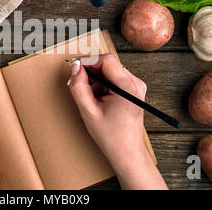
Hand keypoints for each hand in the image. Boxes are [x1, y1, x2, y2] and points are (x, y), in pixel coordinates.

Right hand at [68, 54, 166, 189]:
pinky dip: (103, 85)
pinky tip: (99, 100)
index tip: (75, 68)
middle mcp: (136, 83)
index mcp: (128, 87)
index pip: (106, 60)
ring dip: (96, 80)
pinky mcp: (134, 90)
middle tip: (79, 85)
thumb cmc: (111, 136)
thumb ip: (79, 87)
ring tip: (91, 99)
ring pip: (110, 72)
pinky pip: (114, 79)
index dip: (88, 61)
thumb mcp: (88, 111)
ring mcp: (136, 86)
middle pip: (108, 65)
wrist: (127, 152)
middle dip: (91, 72)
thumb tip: (75, 68)